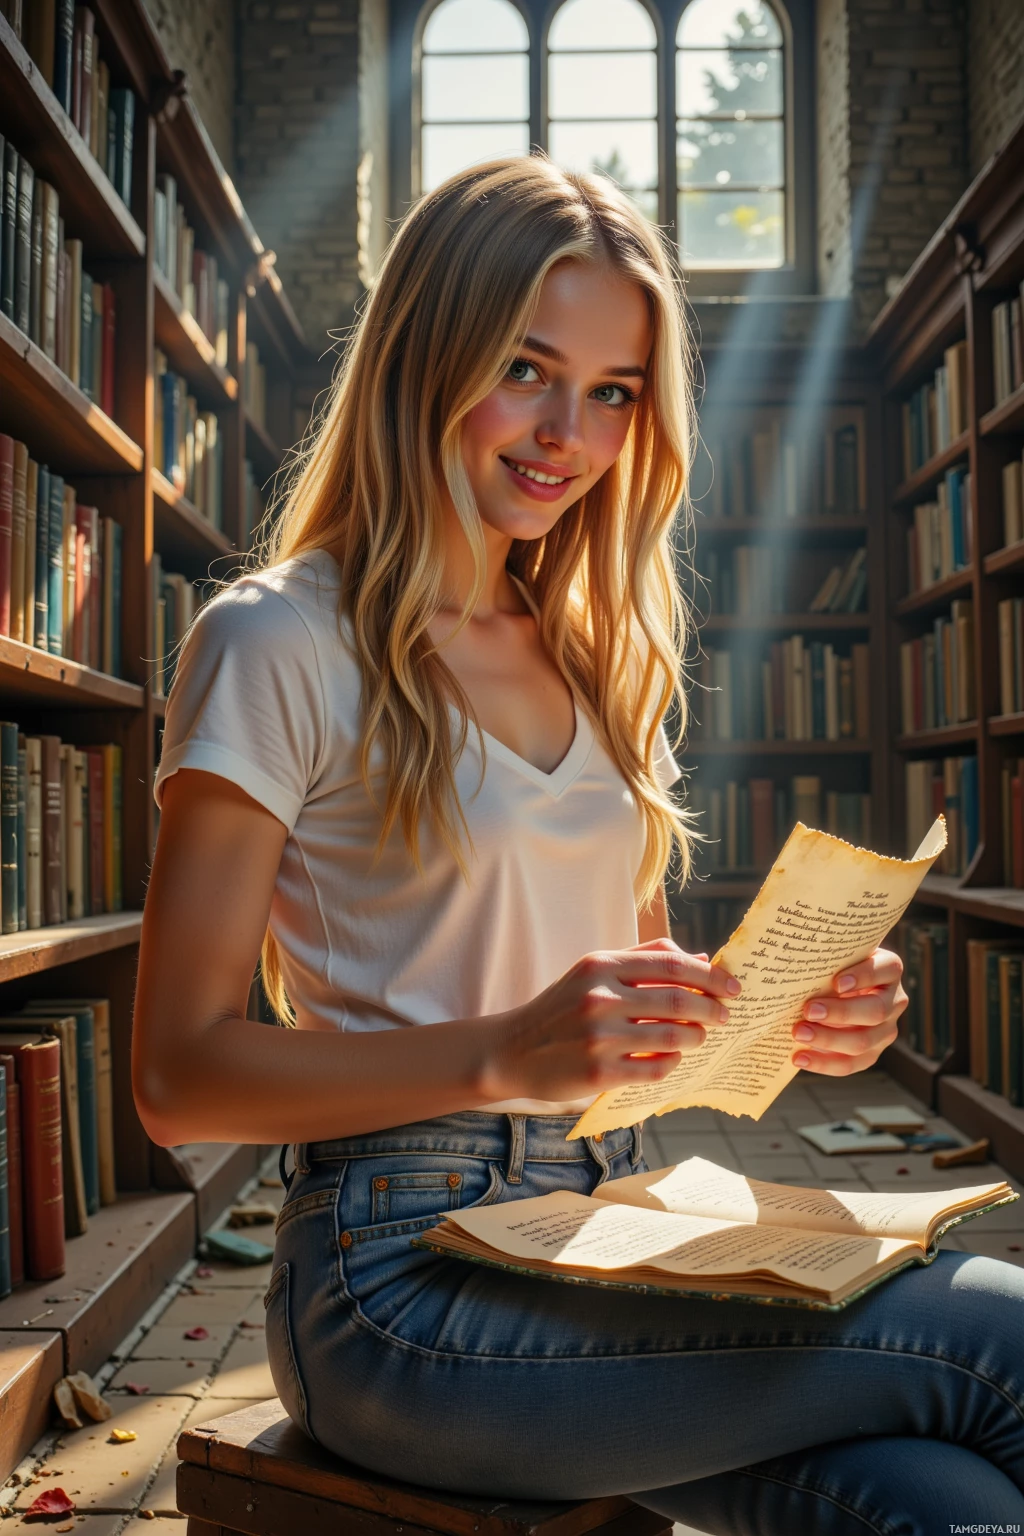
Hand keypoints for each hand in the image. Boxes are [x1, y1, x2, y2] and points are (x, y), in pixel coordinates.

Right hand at [487, 937, 740, 1103]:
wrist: (512, 1050)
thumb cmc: (561, 1007)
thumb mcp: (594, 970)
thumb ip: (644, 959)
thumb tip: (702, 959)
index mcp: (601, 966)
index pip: (671, 965)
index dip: (709, 977)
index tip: (732, 987)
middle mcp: (600, 998)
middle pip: (678, 1001)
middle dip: (711, 1009)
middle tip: (724, 1015)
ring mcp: (599, 1038)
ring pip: (672, 1037)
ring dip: (695, 1037)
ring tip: (699, 1036)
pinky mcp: (599, 1073)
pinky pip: (655, 1069)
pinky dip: (673, 1063)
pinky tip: (673, 1057)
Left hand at [791, 948, 906, 1076]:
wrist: (838, 989)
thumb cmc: (834, 966)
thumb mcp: (836, 957)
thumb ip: (826, 958)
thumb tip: (795, 966)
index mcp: (889, 969)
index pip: (885, 969)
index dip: (863, 976)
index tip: (836, 982)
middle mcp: (894, 1000)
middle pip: (875, 1011)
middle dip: (840, 1012)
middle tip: (808, 1010)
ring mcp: (886, 1030)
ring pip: (863, 1042)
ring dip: (828, 1039)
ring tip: (798, 1033)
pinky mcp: (872, 1052)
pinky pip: (851, 1063)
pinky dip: (824, 1063)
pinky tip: (800, 1057)